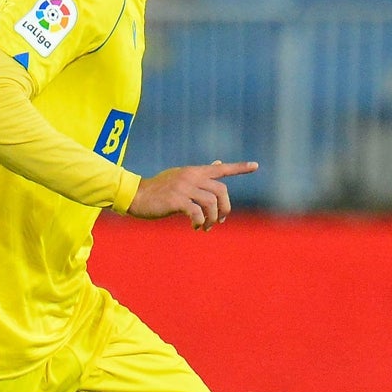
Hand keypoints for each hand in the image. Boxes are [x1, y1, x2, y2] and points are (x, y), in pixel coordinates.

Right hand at [127, 160, 258, 230]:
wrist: (135, 196)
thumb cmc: (158, 189)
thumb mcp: (179, 177)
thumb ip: (199, 174)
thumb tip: (218, 164)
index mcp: (193, 171)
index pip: (220, 168)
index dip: (239, 168)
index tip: (255, 166)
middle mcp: (190, 177)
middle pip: (221, 191)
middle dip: (225, 209)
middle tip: (220, 221)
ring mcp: (183, 188)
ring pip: (211, 203)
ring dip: (212, 219)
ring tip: (206, 227)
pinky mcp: (176, 200)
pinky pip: (197, 212)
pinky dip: (200, 222)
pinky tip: (195, 227)